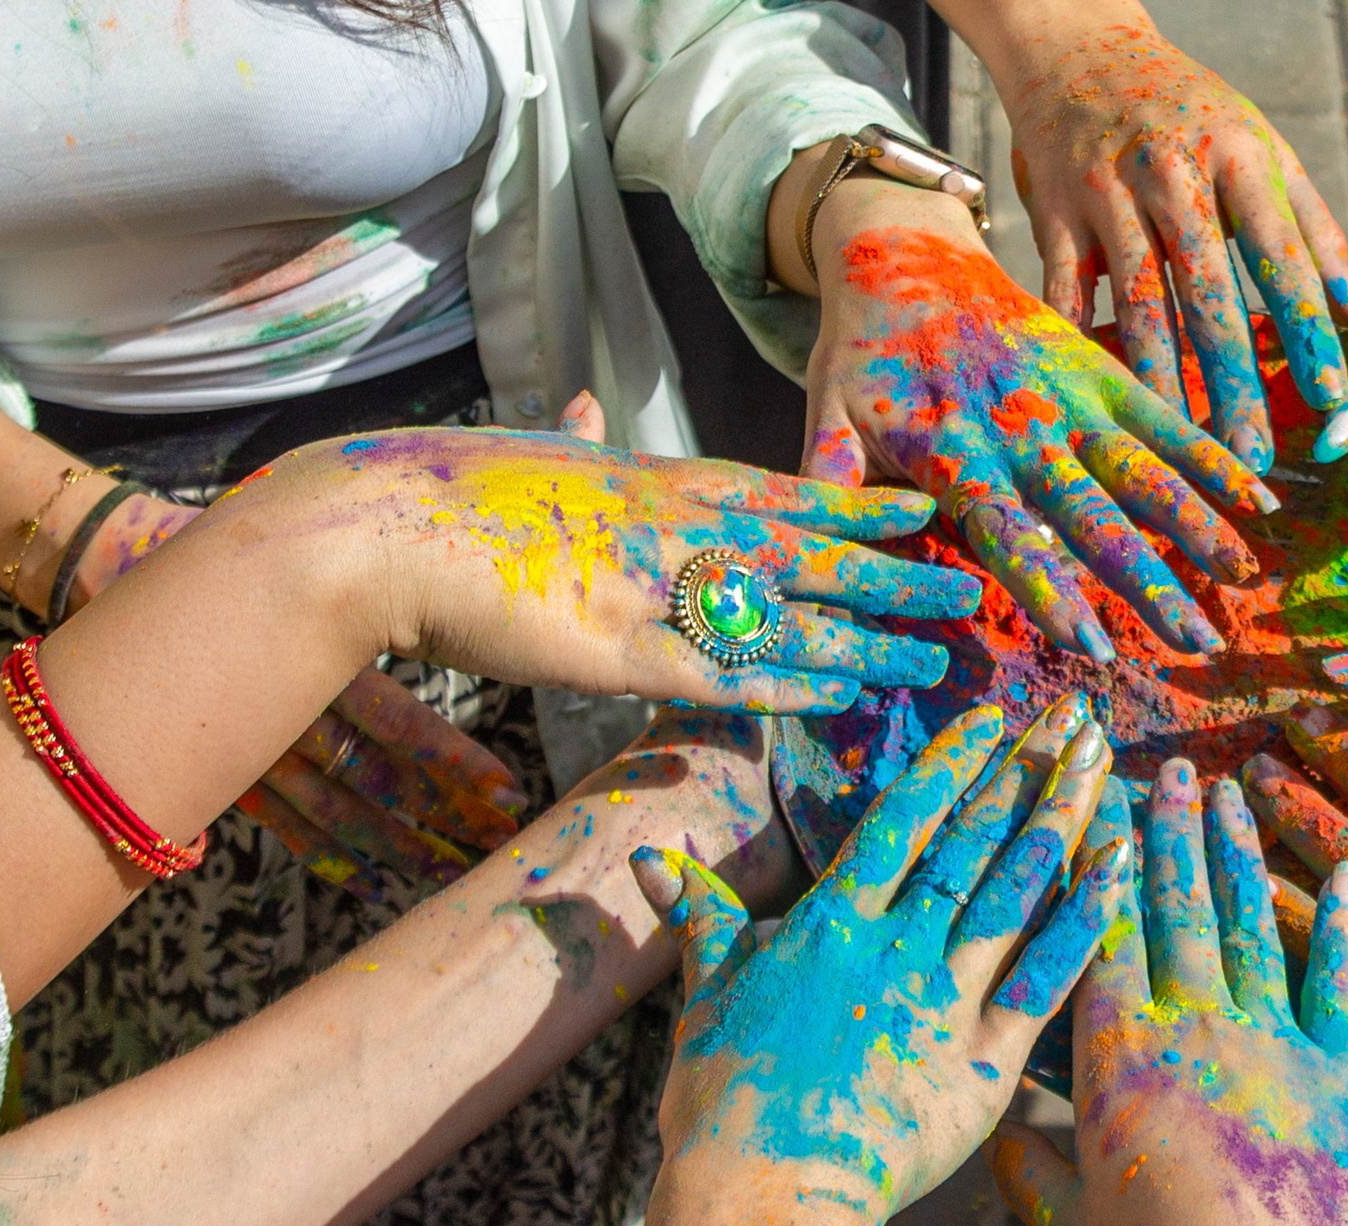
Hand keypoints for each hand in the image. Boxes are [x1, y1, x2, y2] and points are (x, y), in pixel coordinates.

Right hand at [59, 490, 528, 902]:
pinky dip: (329, 856)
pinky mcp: (225, 768)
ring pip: (336, 812)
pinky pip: (283, 824)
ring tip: (454, 871)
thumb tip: (469, 608)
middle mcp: (288, 712)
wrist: (122, 567)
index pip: (402, 727)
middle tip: (504, 843)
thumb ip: (378, 603)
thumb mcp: (315, 570)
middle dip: (445, 816)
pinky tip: (374, 885)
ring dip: (398, 847)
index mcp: (318, 662)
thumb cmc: (239, 559)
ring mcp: (252, 747)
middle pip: (378, 780)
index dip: (457, 766)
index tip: (510, 794)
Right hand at [231, 424, 982, 712]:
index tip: (918, 512)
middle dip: (893, 573)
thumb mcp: (532, 449)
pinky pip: (722, 674)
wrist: (378, 525)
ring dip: (865, 639)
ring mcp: (650, 588)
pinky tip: (842, 695)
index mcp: (655, 479)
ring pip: (788, 615)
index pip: (784, 491)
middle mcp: (672, 527)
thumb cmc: (447, 492)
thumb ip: (577, 439)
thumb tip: (587, 408)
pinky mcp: (615, 651)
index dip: (855, 507)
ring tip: (936, 658)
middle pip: (811, 549)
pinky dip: (786, 685)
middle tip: (969, 587)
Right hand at [634, 695, 1123, 1221]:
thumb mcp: (706, 992)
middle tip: (1075, 714)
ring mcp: (946, 995)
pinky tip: (1122, 866)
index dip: (949, 764)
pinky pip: (1050, 973)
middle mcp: (897, 944)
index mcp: (833, 923)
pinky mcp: (986, 1056)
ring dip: (1063, 817)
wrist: (766, 1194)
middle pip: (974, 839)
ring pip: (1018, 887)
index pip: (902, 820)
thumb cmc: (724, 1103)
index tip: (992, 717)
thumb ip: (699, 914)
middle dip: (1026, 770)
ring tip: (1104, 761)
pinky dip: (1087, 916)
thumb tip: (655, 856)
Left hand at [803, 185, 1274, 659]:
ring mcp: (1068, 394)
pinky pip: (1164, 414)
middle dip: (1146, 579)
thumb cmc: (861, 349)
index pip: (1008, 531)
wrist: (902, 247)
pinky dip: (1212, 454)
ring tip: (1243, 575)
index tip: (1092, 643)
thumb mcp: (828, 411)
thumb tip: (828, 560)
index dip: (1051, 588)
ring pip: (1141, 466)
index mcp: (953, 448)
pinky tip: (1262, 498)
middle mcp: (1020, 426)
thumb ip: (835, 480)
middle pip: (1092, 514)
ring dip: (1196, 522)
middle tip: (1194, 638)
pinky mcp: (1100, 366)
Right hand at [981, 7, 1347, 468]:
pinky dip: (1082, 344)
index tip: (1330, 393)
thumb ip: (1312, 228)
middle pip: (1207, 291)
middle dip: (1232, 378)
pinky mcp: (1054, 211)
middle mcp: (1172, 172)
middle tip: (1251, 451)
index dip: (1306, 327)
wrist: (1077, 49)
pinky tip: (1099, 396)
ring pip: (1137, 300)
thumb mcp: (1262, 147)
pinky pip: (1067, 290)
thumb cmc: (1187, 111)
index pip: (1281, 254)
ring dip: (1161, 378)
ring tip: (1181, 440)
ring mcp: (1107, 192)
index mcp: (1237, 155)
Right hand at [987, 759, 1347, 1225]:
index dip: (1096, 862)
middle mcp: (1192, 1020)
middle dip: (1167, 828)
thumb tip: (994, 1136)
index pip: (1102, 932)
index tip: (1092, 801)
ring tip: (1231, 791)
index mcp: (1120, 1051)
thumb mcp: (1073, 1223)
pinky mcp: (1332, 1059)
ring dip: (1237, 850)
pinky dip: (1336, 920)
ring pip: (1247, 918)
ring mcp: (1268, 1031)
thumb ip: (1029, 1169)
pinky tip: (1337, 872)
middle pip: (1175, 903)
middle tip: (1166, 766)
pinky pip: (1333, 973)